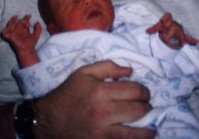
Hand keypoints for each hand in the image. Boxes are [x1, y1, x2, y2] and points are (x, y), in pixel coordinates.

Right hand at [1, 14, 41, 66]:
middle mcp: (18, 32)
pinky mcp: (9, 37)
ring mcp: (13, 34)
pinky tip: (10, 26)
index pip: (24, 23)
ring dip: (12, 21)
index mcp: (24, 31)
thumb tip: (37, 22)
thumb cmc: (31, 44)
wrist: (27, 49)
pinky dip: (6, 29)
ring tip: (15, 17)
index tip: (29, 15)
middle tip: (26, 18)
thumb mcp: (36, 35)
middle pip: (18, 23)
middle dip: (22, 20)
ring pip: (10, 25)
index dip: (26, 19)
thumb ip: (38, 28)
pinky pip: (4, 32)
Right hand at [33, 60, 155, 138]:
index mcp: (100, 91)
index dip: (144, 91)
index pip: (134, 90)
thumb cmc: (67, 94)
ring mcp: (103, 132)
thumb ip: (108, 67)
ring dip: (148, 128)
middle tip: (147, 106)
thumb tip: (130, 71)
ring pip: (137, 132)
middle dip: (147, 107)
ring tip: (151, 126)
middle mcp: (103, 112)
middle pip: (139, 110)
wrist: (48, 121)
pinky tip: (143, 136)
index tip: (144, 93)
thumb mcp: (83, 73)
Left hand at [146, 12, 197, 48]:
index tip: (163, 19)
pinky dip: (191, 40)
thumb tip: (146, 31)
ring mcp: (179, 30)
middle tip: (164, 39)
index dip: (166, 18)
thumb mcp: (159, 27)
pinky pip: (188, 38)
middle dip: (169, 33)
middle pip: (173, 27)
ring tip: (176, 42)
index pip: (168, 16)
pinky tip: (196, 42)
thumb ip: (153, 28)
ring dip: (178, 38)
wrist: (172, 31)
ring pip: (179, 33)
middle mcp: (174, 24)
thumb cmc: (165, 27)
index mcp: (168, 21)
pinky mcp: (183, 36)